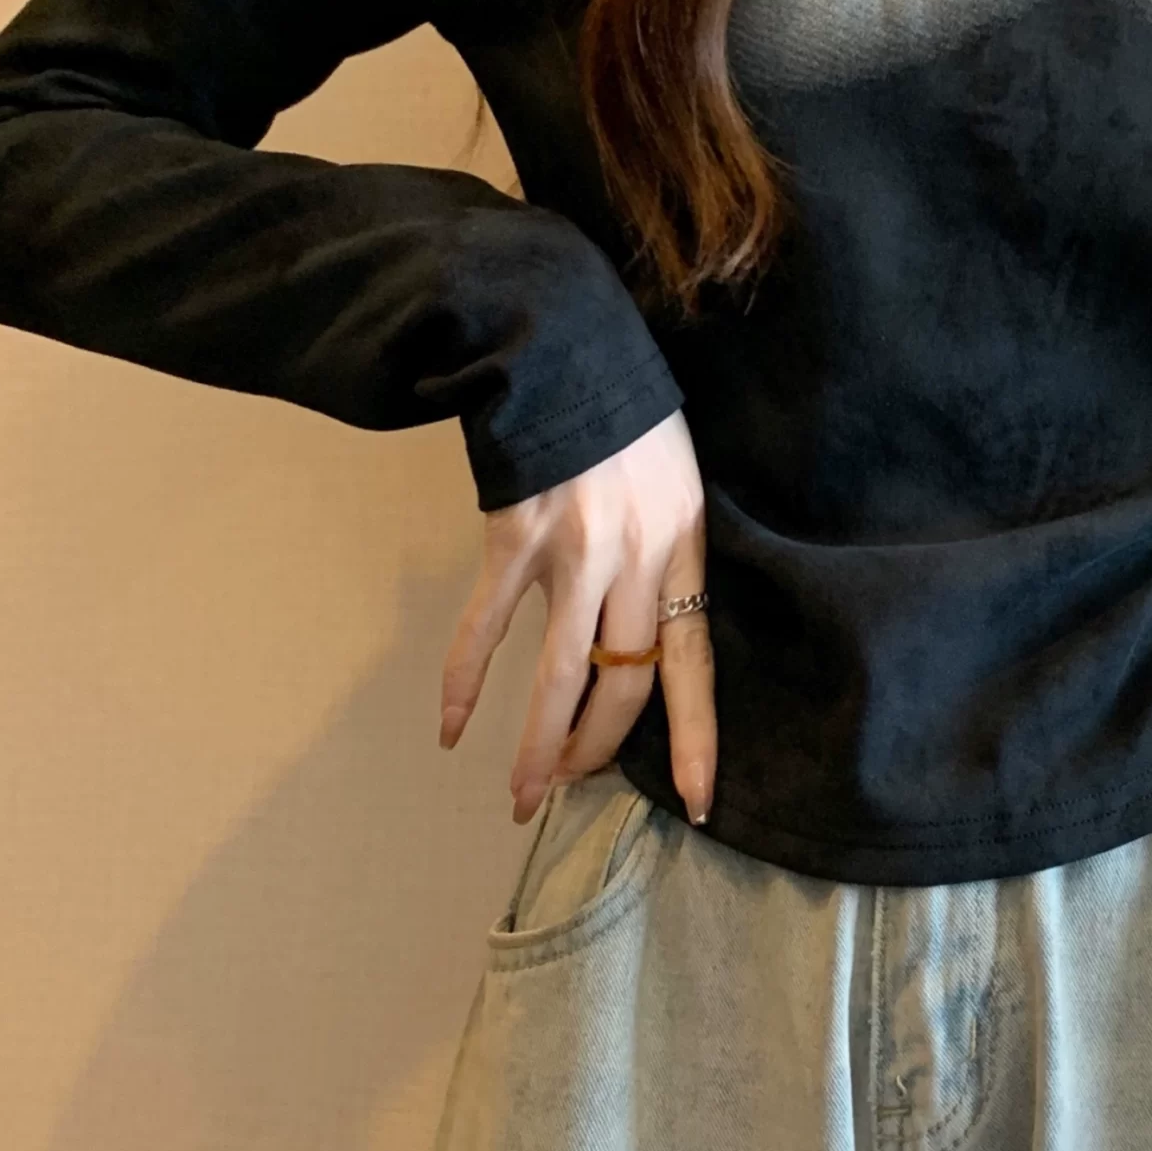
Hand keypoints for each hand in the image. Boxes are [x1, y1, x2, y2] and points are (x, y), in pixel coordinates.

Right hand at [436, 409, 716, 828]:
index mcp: (683, 548)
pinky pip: (489, 627)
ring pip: (562, 674)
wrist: (565, 351)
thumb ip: (664, 558)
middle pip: (625, 680)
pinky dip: (466, 680)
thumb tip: (642, 628)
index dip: (695, 735)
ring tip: (522, 793)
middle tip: (571, 788)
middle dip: (598, 748)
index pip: (694, 661)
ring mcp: (574, 553)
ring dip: (540, 743)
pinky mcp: (515, 540)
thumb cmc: (626, 420)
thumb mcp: (675, 487)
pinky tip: (453, 727)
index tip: (698, 799)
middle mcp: (636, 559)